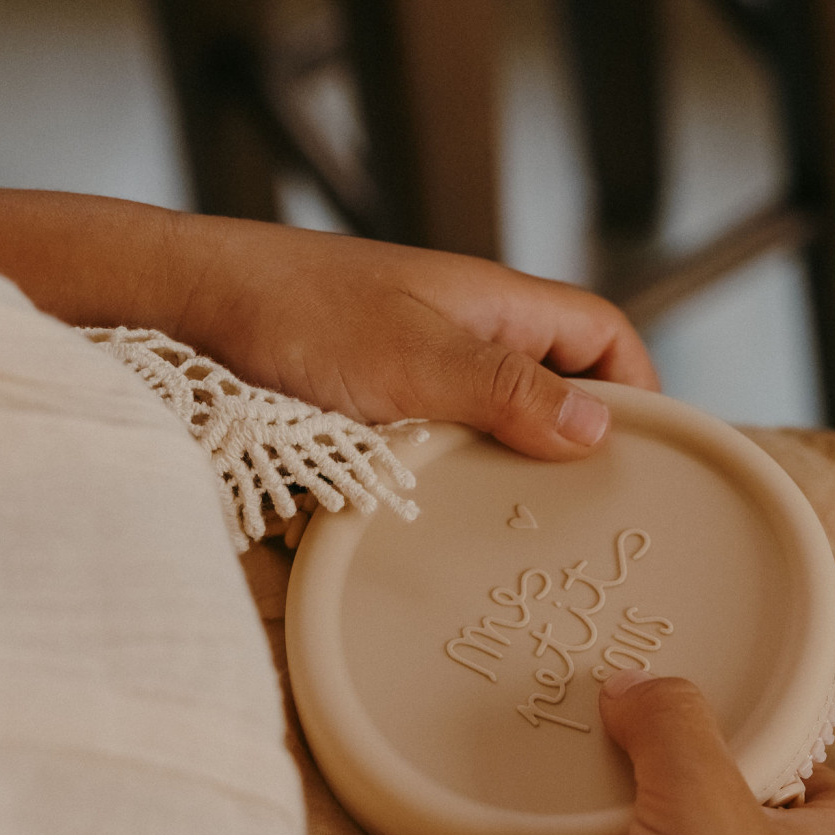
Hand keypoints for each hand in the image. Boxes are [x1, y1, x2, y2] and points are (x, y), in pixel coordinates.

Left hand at [0, 187, 655, 460]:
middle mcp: (462, 329)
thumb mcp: (414, 358)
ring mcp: (415, 363)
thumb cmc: (293, 312)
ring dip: (509, 467)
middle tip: (593, 514)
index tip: (651, 456)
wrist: (183, 304)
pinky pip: (436, 440)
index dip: (636, 388)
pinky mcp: (368, 398)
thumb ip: (506, 390)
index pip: (602, 334)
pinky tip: (442, 519)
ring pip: (494, 419)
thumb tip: (597, 430)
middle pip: (556, 382)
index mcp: (493, 301)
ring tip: (523, 532)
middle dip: (578, 442)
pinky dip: (449, 476)